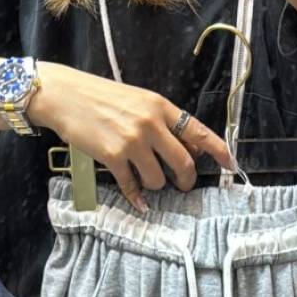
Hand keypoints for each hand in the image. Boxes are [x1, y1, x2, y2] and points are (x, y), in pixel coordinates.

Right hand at [32, 63, 234, 210]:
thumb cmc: (103, 99)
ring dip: (155, 186)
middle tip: (181, 186)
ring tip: (144, 178)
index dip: (219, 151)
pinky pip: (132, 187)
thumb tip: (191, 149)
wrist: (65, 95)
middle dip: (186, 181)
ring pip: (158, 179)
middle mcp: (149, 123)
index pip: (199, 131)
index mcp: (160, 106)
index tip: (231, 165)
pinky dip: (137, 198)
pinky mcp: (112, 156)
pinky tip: (138, 201)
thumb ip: (165, 123)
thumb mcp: (140, 102)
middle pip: (183, 163)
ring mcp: (131, 141)